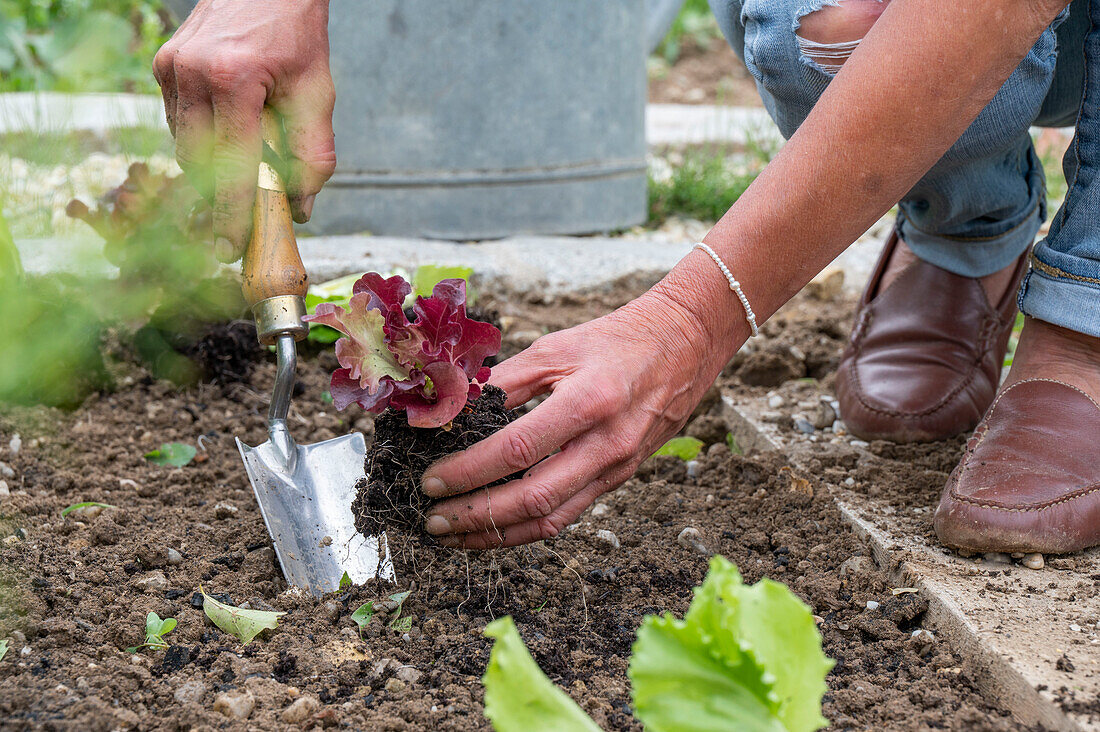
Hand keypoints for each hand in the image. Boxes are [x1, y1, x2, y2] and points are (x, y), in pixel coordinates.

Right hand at [153, 0, 335, 261]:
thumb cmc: (297, 36)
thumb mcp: (316, 93)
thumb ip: (312, 155)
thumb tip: (300, 209)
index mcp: (232, 80)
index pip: (228, 165)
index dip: (229, 213)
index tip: (229, 246)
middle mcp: (192, 73)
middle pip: (199, 162)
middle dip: (220, 195)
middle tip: (243, 219)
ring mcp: (171, 68)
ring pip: (184, 145)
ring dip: (212, 166)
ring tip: (245, 164)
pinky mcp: (163, 65)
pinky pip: (178, 122)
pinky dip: (203, 139)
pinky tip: (229, 132)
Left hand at [420, 287, 739, 548]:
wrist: (685, 345)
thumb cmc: (617, 340)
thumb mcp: (557, 348)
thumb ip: (504, 381)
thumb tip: (451, 411)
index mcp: (587, 401)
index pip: (516, 450)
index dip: (469, 472)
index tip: (431, 481)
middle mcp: (605, 444)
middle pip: (532, 498)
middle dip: (476, 516)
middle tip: (433, 520)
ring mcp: (616, 468)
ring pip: (550, 519)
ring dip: (496, 534)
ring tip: (454, 535)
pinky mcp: (619, 479)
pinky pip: (567, 514)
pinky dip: (525, 528)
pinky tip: (494, 528)